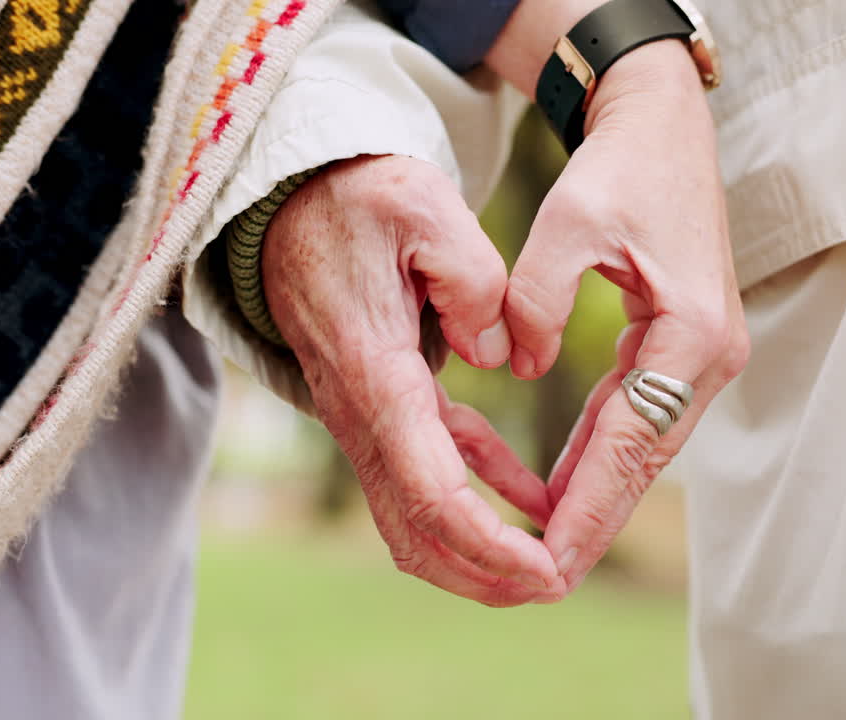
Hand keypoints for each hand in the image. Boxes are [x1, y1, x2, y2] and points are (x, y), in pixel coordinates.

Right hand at [263, 155, 566, 605]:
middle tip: (556, 585)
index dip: (488, 543)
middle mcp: (360, 412)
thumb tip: (497, 354)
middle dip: (484, 574)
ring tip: (549, 565)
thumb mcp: (422, 209)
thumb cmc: (356, 198)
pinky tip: (532, 497)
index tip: (547, 569)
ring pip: (414, 516)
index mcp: (374, 374)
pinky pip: (428, 469)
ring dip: (479, 550)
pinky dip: (481, 492)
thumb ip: (471, 277)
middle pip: (416, 530)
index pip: (429, 490)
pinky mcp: (379, 404)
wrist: (289, 197)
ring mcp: (364, 415)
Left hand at [503, 42, 750, 590]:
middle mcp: (708, 357)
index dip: (588, 509)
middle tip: (540, 583)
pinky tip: (561, 488)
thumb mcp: (571, 221)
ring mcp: (701, 356)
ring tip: (544, 551)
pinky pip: (637, 418)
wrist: (665, 130)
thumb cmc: (623, 169)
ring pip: (642, 448)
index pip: (632, 443)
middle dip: (593, 524)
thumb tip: (518, 364)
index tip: (549, 564)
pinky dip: (600, 456)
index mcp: (691, 333)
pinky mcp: (681, 348)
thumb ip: (536, 296)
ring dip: (595, 498)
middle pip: (644, 462)